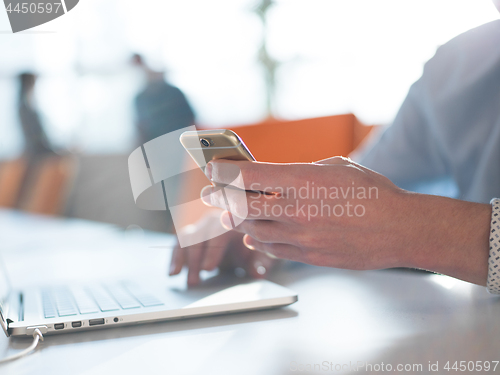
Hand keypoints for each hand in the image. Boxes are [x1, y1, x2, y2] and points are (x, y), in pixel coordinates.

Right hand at [169, 210, 276, 285]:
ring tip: (178, 276)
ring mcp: (201, 227)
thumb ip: (260, 264)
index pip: (220, 234)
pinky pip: (178, 244)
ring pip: (186, 238)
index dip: (213, 252)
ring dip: (181, 258)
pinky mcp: (191, 236)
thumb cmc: (256, 245)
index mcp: (233, 222)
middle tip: (194, 281)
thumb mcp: (262, 254)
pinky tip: (173, 273)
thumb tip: (257, 273)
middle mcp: (214, 221)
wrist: (250, 237)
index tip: (208, 269)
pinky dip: (174, 257)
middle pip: (200, 236)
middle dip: (195, 259)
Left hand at [202, 157, 490, 284]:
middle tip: (208, 193)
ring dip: (236, 220)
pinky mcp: (308, 256)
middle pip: (241, 205)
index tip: (212, 168)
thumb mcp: (336, 167)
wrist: (400, 230)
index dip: (223, 172)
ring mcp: (301, 237)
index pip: (248, 176)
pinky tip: (253, 235)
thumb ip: (300, 173)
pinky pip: (271, 249)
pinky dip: (257, 240)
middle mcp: (296, 210)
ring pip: (252, 230)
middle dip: (219, 197)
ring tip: (228, 213)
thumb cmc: (372, 193)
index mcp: (303, 180)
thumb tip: (273, 179)